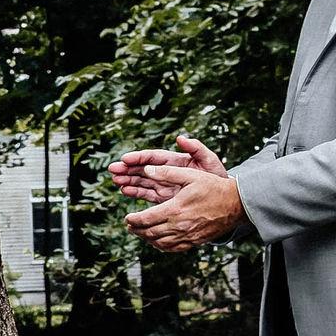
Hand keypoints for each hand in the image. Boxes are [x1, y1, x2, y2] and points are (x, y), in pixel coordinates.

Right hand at [108, 136, 222, 207]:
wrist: (223, 197)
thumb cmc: (217, 176)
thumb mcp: (210, 160)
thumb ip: (196, 148)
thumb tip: (180, 137)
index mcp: (174, 160)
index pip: (153, 157)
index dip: (139, 158)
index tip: (125, 159)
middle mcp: (166, 171)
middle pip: (143, 168)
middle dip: (127, 169)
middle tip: (112, 170)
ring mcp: (164, 183)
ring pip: (141, 181)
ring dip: (128, 180)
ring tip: (115, 180)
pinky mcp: (164, 197)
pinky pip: (147, 194)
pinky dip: (135, 192)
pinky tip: (124, 191)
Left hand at [124, 160, 244, 253]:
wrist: (236, 204)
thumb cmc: (213, 187)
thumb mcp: (191, 175)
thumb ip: (167, 173)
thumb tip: (147, 169)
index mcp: (175, 209)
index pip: (146, 219)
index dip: (133, 219)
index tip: (127, 217)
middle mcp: (179, 226)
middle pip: (149, 233)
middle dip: (136, 230)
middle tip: (129, 225)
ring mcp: (187, 236)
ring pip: (159, 243)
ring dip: (146, 239)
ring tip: (139, 232)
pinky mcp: (194, 241)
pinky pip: (172, 248)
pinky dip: (161, 246)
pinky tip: (157, 241)